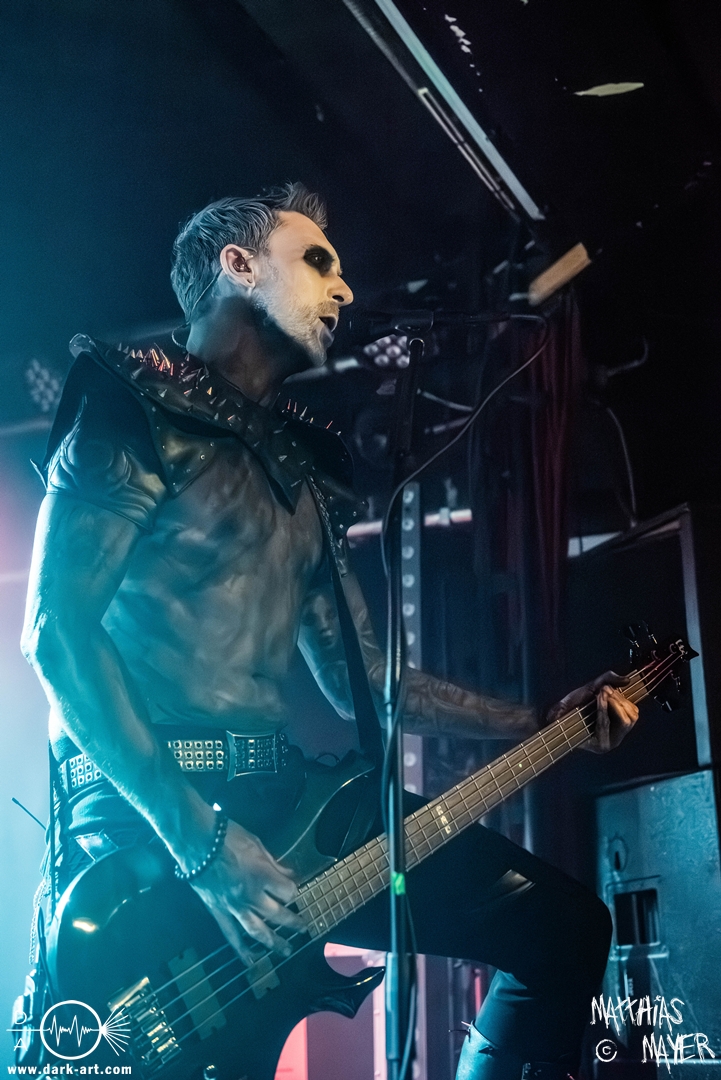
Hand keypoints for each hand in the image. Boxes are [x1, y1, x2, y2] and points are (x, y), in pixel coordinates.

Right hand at [190, 819, 305, 961]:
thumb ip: (274, 863)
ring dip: (274, 942)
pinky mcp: (218, 912)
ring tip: (286, 950)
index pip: (288, 892)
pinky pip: (231, 934)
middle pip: (278, 914)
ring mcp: (234, 907)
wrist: (196, 841)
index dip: (293, 891)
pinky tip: (251, 961)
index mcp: (262, 876)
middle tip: (303, 928)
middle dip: (293, 922)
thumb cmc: (228, 836)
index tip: (294, 889)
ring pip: (257, 930)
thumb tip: (290, 873)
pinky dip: (241, 949)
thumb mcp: (257, 844)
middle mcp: (251, 896)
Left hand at [546, 671, 639, 752]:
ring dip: (612, 704)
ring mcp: (610, 743)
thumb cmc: (574, 703)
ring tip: (600, 695)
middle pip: (631, 718)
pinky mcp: (600, 746)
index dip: (624, 698)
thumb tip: (628, 680)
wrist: (556, 713)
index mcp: (618, 725)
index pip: (633, 713)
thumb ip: (609, 680)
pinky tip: (598, 700)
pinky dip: (604, 710)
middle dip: (619, 700)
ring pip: (624, 722)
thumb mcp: (593, 687)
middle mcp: (616, 736)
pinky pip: (608, 725)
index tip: (609, 689)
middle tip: (604, 691)